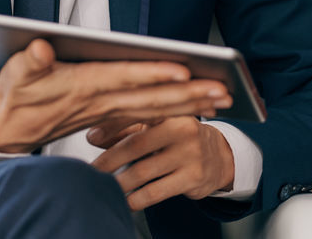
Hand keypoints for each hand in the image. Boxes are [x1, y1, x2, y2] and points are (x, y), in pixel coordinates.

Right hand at [0, 39, 230, 152]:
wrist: (8, 132)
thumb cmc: (15, 97)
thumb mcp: (14, 75)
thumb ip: (29, 62)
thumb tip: (41, 47)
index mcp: (82, 86)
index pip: (125, 78)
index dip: (153, 75)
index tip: (183, 70)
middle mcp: (102, 101)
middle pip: (152, 97)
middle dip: (189, 94)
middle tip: (223, 90)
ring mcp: (110, 110)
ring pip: (157, 107)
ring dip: (190, 104)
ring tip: (223, 98)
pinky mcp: (112, 115)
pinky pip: (150, 114)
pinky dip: (176, 111)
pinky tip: (199, 107)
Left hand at [88, 116, 236, 209]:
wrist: (221, 156)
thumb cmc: (180, 139)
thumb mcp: (159, 127)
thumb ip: (126, 129)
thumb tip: (92, 135)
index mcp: (171, 110)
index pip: (137, 115)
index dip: (112, 126)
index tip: (90, 136)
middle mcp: (182, 129)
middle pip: (137, 145)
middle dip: (109, 160)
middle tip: (90, 171)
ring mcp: (189, 154)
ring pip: (143, 171)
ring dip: (118, 183)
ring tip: (102, 188)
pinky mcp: (192, 178)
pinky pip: (156, 191)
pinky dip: (135, 199)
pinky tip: (125, 201)